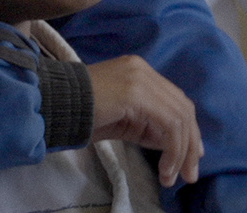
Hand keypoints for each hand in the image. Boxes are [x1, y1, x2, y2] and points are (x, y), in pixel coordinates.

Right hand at [86, 55, 201, 187]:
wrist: (54, 106)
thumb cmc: (81, 115)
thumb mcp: (123, 121)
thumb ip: (147, 125)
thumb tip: (172, 144)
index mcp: (141, 72)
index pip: (176, 100)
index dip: (189, 130)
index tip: (192, 156)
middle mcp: (144, 71)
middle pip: (183, 107)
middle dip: (191, 144)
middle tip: (190, 173)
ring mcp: (141, 79)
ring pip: (179, 117)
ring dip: (182, 152)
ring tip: (173, 177)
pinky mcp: (136, 94)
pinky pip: (168, 124)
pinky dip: (172, 150)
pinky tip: (164, 169)